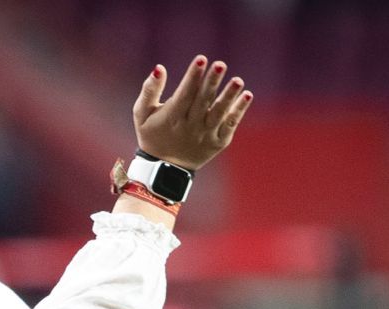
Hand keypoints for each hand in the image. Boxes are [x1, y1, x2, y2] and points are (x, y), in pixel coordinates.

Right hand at [133, 56, 251, 170]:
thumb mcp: (142, 114)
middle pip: (202, 102)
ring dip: (229, 96)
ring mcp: (205, 136)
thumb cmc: (152, 134)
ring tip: (238, 81)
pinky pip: (230, 125)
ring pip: (218, 114)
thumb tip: (159, 67)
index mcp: (171, 118)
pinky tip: (247, 95)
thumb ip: (149, 90)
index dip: (192, 77)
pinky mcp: (218, 142)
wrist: (164, 169)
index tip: (201, 59)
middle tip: (220, 64)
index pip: (184, 94)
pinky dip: (239, 111)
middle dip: (211, 83)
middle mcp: (190, 127)